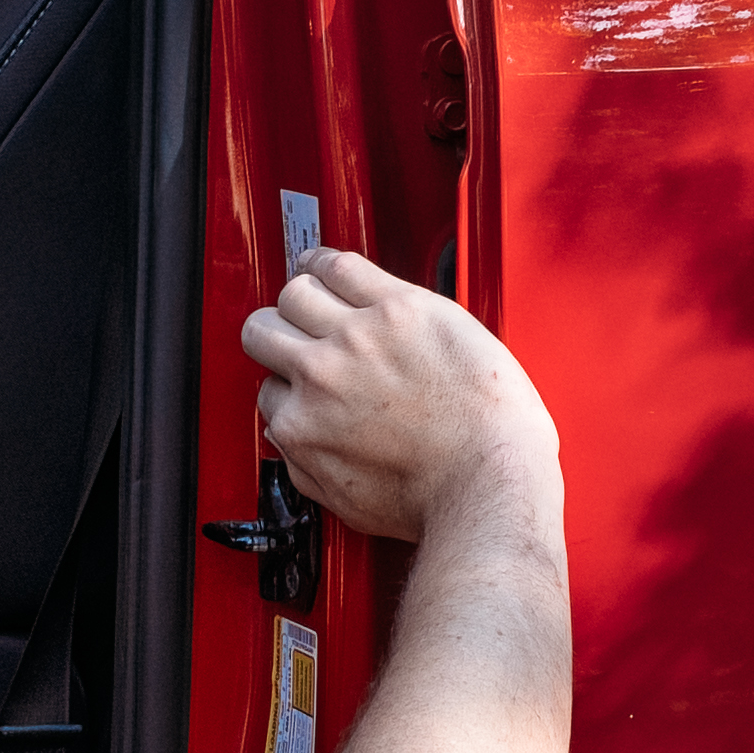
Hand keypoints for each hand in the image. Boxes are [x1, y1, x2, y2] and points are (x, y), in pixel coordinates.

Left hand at [239, 247, 557, 542]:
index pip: (328, 266)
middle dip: (292, 309)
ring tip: (315, 384)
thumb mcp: (458, 335)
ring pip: (264, 353)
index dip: (318, 270)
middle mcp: (347, 346)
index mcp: (394, 311)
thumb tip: (364, 308)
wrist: (485, 486)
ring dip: (285, 363)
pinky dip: (292, 419)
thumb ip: (402, 314)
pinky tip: (324, 427)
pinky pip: (273, 416)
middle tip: (302, 325)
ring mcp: (316, 394)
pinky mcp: (300, 442)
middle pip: (284, 300)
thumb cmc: (490, 424)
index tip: (315, 278)